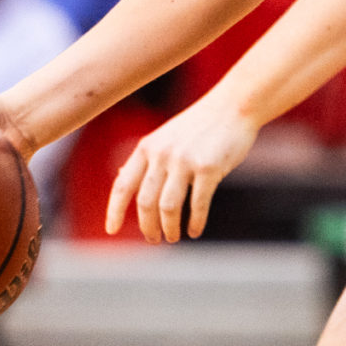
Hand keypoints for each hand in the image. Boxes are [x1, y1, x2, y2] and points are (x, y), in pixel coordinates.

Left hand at [107, 97, 260, 243]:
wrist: (234, 105)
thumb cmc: (200, 125)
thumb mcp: (166, 137)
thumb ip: (146, 158)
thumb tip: (121, 178)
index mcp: (147, 147)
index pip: (123, 184)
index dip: (114, 210)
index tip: (111, 230)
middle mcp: (161, 154)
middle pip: (145, 202)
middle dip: (147, 226)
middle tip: (154, 240)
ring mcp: (184, 161)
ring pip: (167, 207)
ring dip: (169, 228)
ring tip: (173, 237)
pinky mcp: (208, 168)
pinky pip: (197, 204)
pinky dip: (195, 222)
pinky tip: (195, 231)